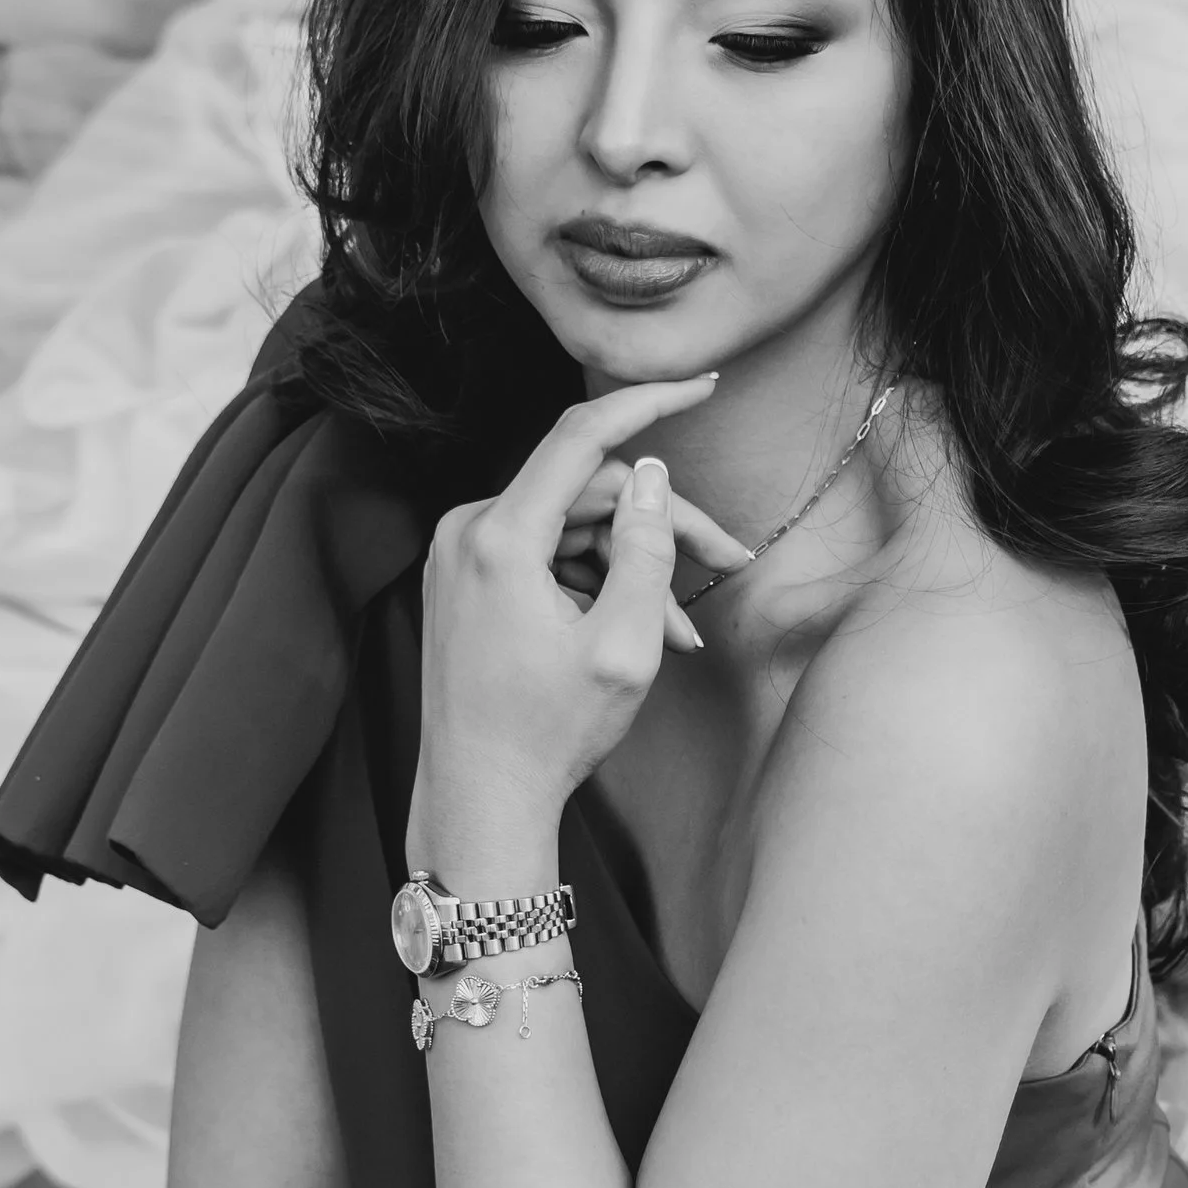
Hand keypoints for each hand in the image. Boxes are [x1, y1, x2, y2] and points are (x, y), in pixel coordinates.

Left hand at [412, 376, 747, 844]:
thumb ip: (648, 550)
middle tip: (728, 560)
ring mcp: (459, 557)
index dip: (648, 401)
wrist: (477, 803)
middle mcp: (467, 532)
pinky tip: (639, 633)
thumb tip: (654, 476)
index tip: (702, 384)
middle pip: (586, 492)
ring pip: (570, 528)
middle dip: (661, 524)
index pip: (581, 434)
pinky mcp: (465, 582)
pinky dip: (594, 584)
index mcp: (498, 539)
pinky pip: (543, 557)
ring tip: (682, 631)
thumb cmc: (547, 736)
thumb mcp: (624, 646)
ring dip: (632, 567)